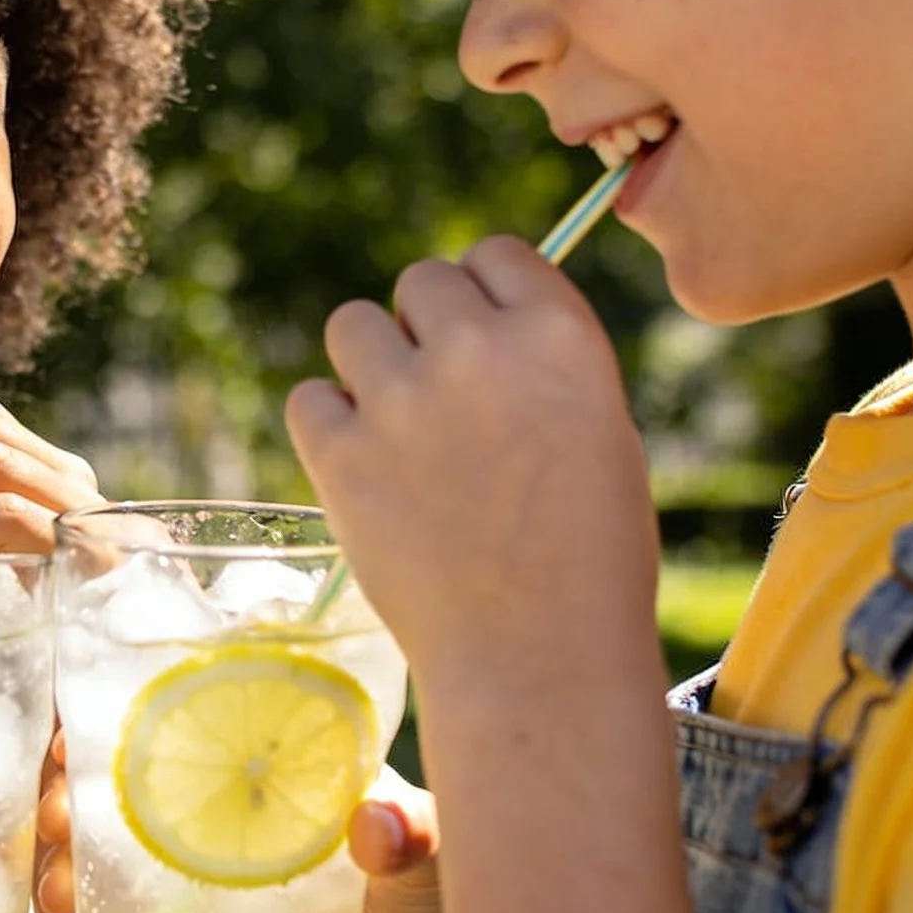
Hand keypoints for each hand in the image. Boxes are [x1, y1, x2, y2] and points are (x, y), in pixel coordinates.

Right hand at [37, 737, 446, 912]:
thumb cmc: (446, 884)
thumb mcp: (432, 842)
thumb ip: (411, 830)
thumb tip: (378, 830)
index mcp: (271, 764)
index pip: (179, 721)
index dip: (116, 723)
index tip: (73, 738)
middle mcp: (230, 813)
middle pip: (127, 789)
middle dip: (72, 800)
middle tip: (55, 823)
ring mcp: (215, 878)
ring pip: (120, 858)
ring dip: (72, 870)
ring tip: (59, 899)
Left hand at [285, 236, 659, 687]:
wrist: (538, 658)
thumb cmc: (590, 556)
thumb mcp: (602, 430)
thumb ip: (540, 362)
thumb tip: (482, 318)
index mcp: (558, 336)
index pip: (496, 254)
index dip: (487, 294)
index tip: (486, 336)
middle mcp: (475, 350)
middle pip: (421, 282)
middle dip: (428, 329)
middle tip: (444, 396)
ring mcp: (400, 401)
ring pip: (352, 325)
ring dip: (371, 364)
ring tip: (399, 426)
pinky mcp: (340, 456)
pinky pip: (309, 398)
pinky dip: (330, 426)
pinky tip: (364, 464)